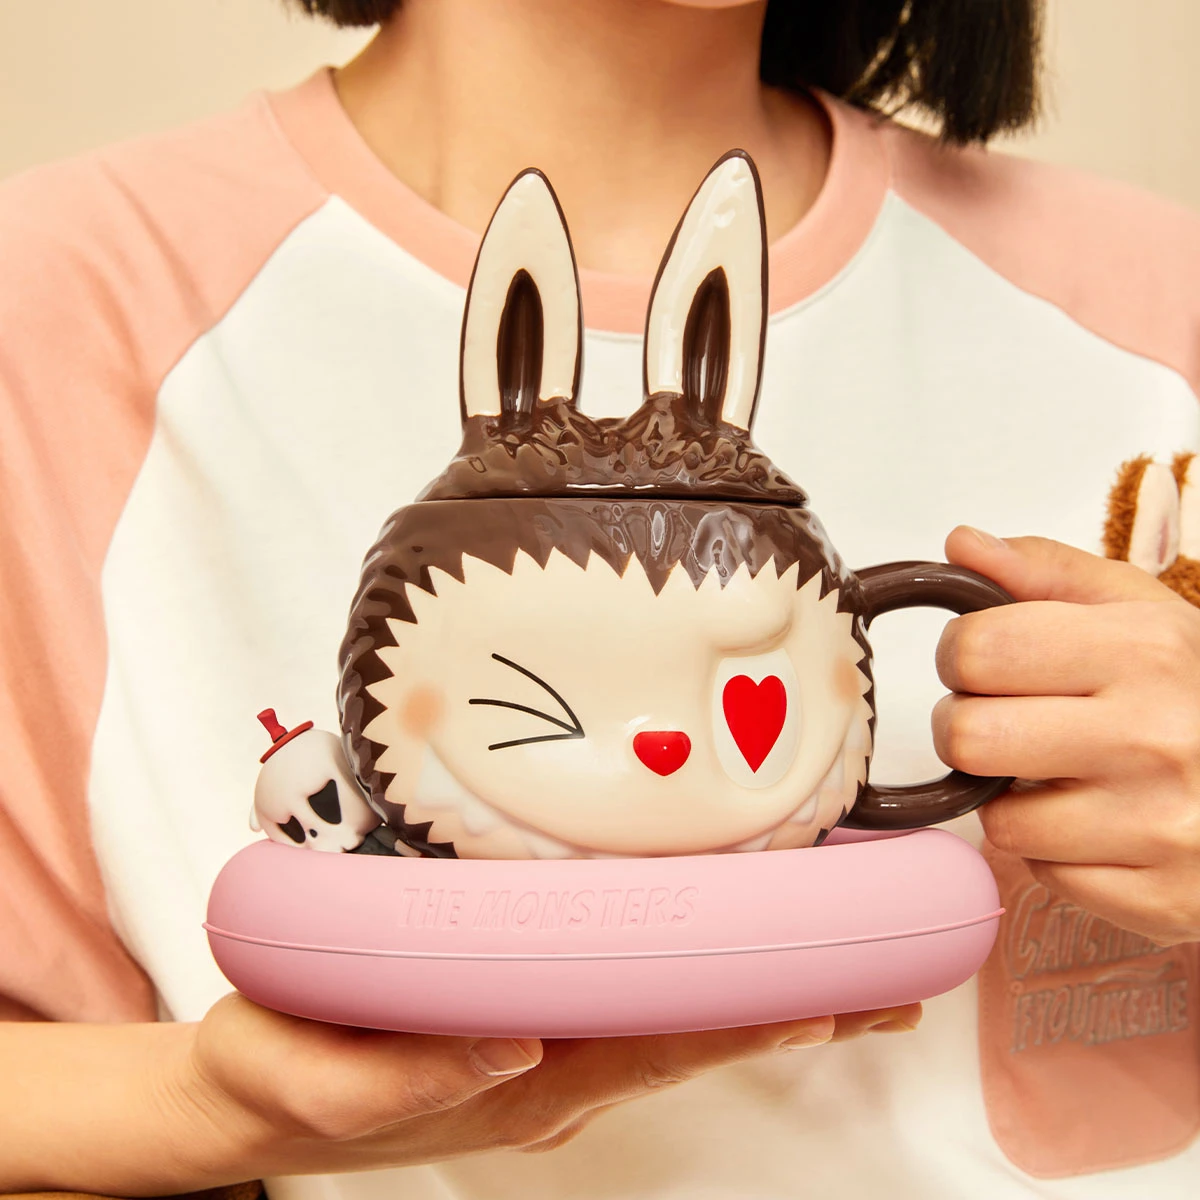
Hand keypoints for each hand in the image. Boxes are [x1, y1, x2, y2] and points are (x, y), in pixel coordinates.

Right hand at [176, 994, 919, 1181]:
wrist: (248, 1098)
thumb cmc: (281, 1075)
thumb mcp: (309, 1076)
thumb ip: (400, 1076)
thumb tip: (514, 1046)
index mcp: (514, 1081)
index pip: (647, 1046)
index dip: (738, 1021)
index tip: (825, 994)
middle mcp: (551, 1072)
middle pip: (689, 1036)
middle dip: (792, 1011)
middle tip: (887, 981)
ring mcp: (548, 1057)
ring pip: (674, 1022)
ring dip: (762, 998)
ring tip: (849, 970)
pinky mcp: (531, 1033)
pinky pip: (636, 1008)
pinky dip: (699, 984)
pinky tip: (728, 954)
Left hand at [933, 526, 1199, 945]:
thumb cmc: (1197, 692)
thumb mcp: (1139, 612)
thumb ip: (1044, 574)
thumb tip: (962, 546)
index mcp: (1145, 649)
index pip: (974, 650)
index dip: (962, 655)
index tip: (986, 663)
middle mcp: (1157, 736)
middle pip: (967, 737)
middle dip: (970, 728)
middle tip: (1010, 722)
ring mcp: (1163, 824)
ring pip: (1000, 819)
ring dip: (1016, 799)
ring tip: (1065, 775)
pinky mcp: (1162, 897)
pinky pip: (1046, 875)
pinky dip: (1059, 853)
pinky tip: (1099, 824)